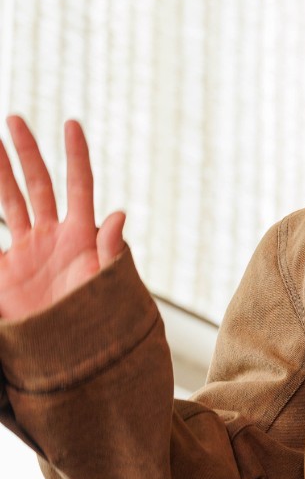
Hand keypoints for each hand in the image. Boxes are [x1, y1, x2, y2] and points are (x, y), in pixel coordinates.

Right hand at [0, 116, 124, 319]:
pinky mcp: (5, 270)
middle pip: (39, 184)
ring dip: (1, 172)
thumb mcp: (107, 286)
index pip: (79, 186)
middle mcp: (53, 237)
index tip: (71, 124)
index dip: (76, 155)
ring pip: (11, 200)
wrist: (69, 358)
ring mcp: (26, 251)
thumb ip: (111, 251)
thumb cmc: (98, 325)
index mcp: (81, 237)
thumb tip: (118, 213)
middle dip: (27, 152)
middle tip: (15, 119)